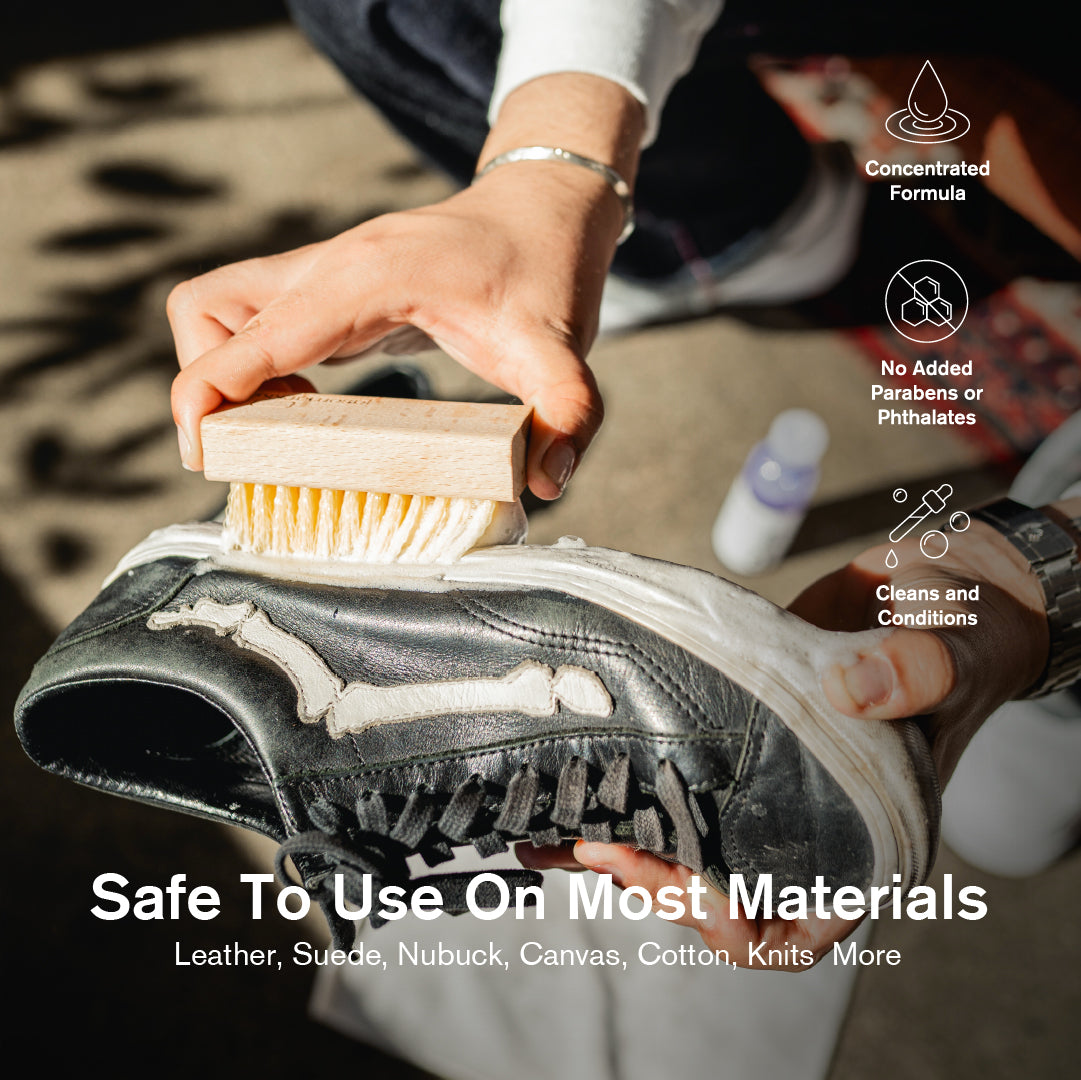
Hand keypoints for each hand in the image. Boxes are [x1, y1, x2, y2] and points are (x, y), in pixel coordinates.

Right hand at [167, 74, 642, 499]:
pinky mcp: (329, 290)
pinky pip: (256, 325)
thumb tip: (546, 482)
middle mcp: (329, 267)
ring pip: (218, 311)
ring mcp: (323, 273)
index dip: (206, 395)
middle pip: (205, 311)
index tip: (207, 455)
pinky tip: (308, 408)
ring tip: (289, 428)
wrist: (543, 207)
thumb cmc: (545, 267)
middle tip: (256, 447)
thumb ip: (566, 412)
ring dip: (227, 375)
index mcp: (366, 277)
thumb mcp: (563, 348)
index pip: (248, 333)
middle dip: (206, 386)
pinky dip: (256, 370)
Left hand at [523, 513, 1051, 967]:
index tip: (677, 883)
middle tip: (585, 842)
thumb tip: (851, 690)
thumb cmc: (962, 638)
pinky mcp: (731, 736)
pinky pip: (670, 772)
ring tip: (542, 820)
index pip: (791, 925)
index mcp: (865, 841)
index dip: (728, 923)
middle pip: (714, 887)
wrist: (932, 592)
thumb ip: (912, 674)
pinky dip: (621, 774)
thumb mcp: (950, 655)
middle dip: (646, 876)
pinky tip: (568, 760)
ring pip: (678, 834)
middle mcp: (807, 824)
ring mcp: (764, 782)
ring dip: (610, 835)